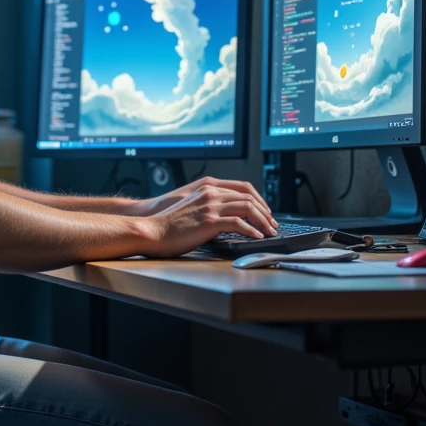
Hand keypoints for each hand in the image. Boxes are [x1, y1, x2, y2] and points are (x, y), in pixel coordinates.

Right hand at [130, 177, 272, 221]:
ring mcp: (210, 206)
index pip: (243, 188)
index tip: (265, 211)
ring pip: (247, 208)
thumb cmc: (169, 224)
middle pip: (249, 196)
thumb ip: (210, 206)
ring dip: (262, 221)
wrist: (153, 231)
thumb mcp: (192, 207)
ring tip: (269, 232)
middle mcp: (211, 193)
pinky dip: (252, 231)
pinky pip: (238, 223)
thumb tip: (229, 218)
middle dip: (265, 211)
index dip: (258, 199)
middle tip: (272, 224)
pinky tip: (257, 237)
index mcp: (208, 188)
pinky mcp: (209, 221)